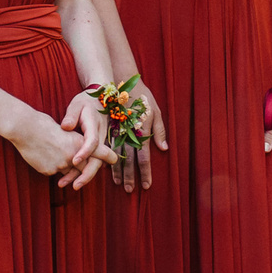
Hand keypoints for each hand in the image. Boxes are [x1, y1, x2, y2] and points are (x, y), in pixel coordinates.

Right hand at [9, 103, 105, 188]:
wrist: (24, 128)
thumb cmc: (43, 124)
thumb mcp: (65, 130)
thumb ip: (75, 142)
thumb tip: (80, 152)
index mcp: (78, 142)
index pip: (99, 152)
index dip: (108, 157)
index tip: (115, 159)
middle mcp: (72, 155)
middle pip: (85, 167)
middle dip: (85, 170)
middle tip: (85, 168)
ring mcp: (60, 165)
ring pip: (69, 171)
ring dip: (67, 168)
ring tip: (55, 154)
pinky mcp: (49, 171)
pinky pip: (55, 172)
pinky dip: (52, 167)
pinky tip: (44, 156)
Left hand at [56, 91, 116, 191]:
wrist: (99, 99)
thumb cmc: (85, 102)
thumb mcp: (77, 104)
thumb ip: (71, 114)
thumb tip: (65, 127)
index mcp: (95, 125)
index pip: (93, 141)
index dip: (85, 152)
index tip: (74, 162)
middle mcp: (101, 137)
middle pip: (98, 160)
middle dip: (87, 174)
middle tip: (74, 185)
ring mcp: (100, 144)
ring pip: (95, 164)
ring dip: (82, 176)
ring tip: (67, 185)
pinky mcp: (96, 148)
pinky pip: (92, 162)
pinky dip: (81, 171)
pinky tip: (69, 178)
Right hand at [109, 75, 165, 192]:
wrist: (123, 81)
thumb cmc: (143, 97)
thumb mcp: (156, 111)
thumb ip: (160, 131)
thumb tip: (164, 149)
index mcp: (142, 131)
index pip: (144, 158)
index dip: (145, 173)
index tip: (146, 185)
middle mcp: (129, 134)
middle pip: (129, 161)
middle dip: (130, 177)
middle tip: (130, 191)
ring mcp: (117, 132)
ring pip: (116, 156)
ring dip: (118, 172)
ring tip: (119, 184)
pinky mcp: (108, 128)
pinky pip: (108, 147)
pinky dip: (108, 158)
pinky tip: (107, 168)